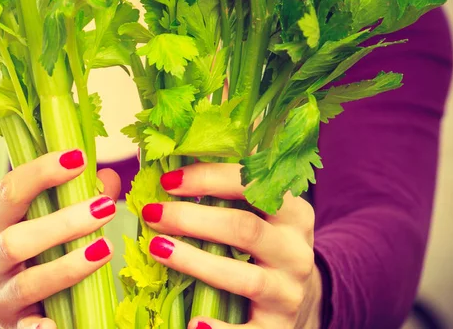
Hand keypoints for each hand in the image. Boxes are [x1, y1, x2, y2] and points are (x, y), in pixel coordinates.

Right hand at [0, 149, 120, 328]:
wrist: (1, 287)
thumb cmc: (32, 237)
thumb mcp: (44, 211)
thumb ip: (75, 192)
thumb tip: (106, 180)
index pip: (10, 189)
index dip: (43, 172)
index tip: (79, 157)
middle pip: (16, 240)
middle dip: (63, 223)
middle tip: (106, 207)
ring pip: (28, 282)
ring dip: (69, 266)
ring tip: (105, 248)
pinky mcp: (11, 324)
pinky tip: (57, 324)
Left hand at [142, 163, 322, 328]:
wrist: (300, 297)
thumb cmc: (264, 243)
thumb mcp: (260, 209)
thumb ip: (230, 181)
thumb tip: (181, 142)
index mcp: (292, 210)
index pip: (252, 184)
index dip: (208, 179)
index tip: (167, 180)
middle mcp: (296, 249)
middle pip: (244, 229)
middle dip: (192, 219)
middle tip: (151, 213)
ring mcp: (290, 290)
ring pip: (243, 277)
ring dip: (194, 262)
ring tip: (156, 249)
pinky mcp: (279, 328)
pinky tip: (193, 323)